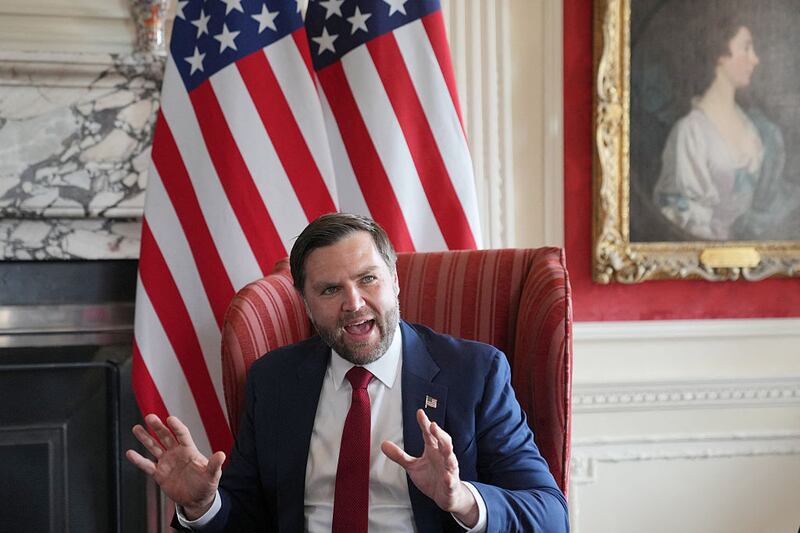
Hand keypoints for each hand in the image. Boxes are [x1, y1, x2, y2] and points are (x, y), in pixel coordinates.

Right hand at [126, 414, 224, 519]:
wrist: (197, 500)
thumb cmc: (206, 484)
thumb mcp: (213, 475)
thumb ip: (215, 465)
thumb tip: (222, 455)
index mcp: (189, 450)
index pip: (182, 434)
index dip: (176, 427)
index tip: (170, 418)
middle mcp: (176, 453)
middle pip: (165, 437)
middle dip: (158, 427)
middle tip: (150, 417)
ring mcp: (167, 462)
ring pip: (154, 447)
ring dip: (145, 438)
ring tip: (137, 428)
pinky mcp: (159, 474)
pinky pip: (147, 465)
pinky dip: (138, 460)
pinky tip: (130, 453)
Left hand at [381, 409, 478, 526]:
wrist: (446, 496)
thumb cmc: (431, 477)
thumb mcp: (412, 466)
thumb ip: (400, 456)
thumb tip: (383, 444)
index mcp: (434, 450)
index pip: (429, 434)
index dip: (425, 423)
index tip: (420, 413)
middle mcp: (443, 457)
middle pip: (444, 442)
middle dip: (439, 433)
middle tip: (432, 425)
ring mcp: (449, 470)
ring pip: (451, 459)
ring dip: (448, 451)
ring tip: (444, 445)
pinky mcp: (451, 485)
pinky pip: (451, 481)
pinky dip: (449, 479)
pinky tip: (447, 476)